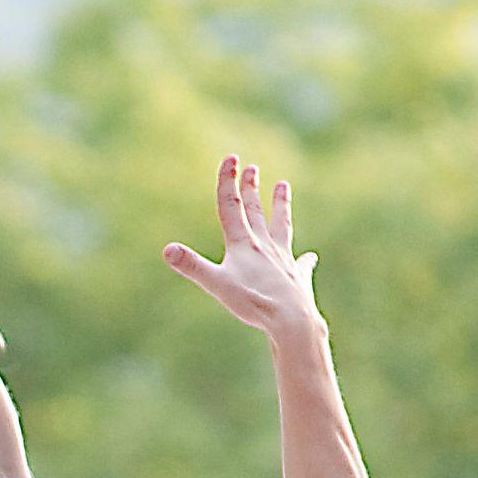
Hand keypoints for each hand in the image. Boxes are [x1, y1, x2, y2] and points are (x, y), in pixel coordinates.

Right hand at [160, 154, 324, 343]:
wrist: (291, 319)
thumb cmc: (253, 302)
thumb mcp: (216, 284)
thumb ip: (192, 266)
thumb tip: (166, 250)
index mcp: (243, 244)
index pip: (231, 207)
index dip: (228, 182)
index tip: (231, 158)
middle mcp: (264, 246)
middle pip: (255, 211)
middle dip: (250, 189)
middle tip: (252, 168)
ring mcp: (283, 259)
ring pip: (281, 226)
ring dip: (280, 205)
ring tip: (283, 186)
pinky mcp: (297, 276)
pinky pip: (302, 264)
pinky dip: (305, 260)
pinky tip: (310, 256)